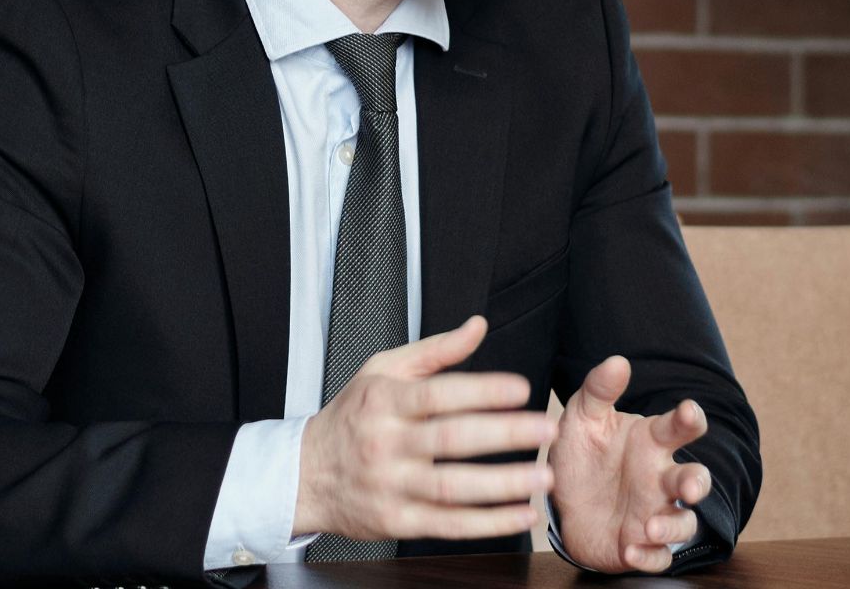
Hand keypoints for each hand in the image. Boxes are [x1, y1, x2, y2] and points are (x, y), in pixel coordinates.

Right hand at [294, 316, 557, 540]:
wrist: (303, 475)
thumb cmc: (351, 418)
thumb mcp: (382, 371)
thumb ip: (435, 350)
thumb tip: (477, 326)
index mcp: (386, 402)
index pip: (438, 394)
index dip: (482, 391)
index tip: (521, 390)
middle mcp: (387, 444)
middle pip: (451, 439)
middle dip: (505, 434)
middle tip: (546, 429)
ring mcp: (391, 486)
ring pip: (452, 487)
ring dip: (503, 484)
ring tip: (542, 476)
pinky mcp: (397, 522)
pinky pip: (448, 524)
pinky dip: (488, 523)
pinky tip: (521, 514)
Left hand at [549, 355, 711, 572]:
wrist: (562, 504)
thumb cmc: (584, 456)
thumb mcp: (582, 419)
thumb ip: (598, 390)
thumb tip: (618, 361)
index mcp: (651, 441)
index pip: (680, 427)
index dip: (690, 418)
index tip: (688, 411)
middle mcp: (660, 477)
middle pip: (695, 477)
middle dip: (697, 482)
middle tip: (689, 485)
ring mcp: (654, 512)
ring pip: (684, 522)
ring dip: (672, 525)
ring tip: (649, 526)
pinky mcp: (641, 545)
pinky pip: (658, 557)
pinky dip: (650, 556)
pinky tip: (632, 550)